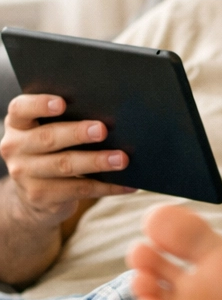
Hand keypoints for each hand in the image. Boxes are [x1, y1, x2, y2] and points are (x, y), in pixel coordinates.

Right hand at [1, 94, 133, 226]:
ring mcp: (24, 174)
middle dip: (77, 134)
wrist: (35, 194)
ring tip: (122, 159)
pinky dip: (107, 187)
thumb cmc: (52, 152)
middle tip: (102, 130)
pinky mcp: (40, 196)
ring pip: (64, 165)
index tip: (62, 103)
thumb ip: (68, 121)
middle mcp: (15, 147)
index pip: (21, 109)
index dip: (40, 104)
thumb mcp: (49, 133)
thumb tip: (110, 117)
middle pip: (48, 138)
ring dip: (97, 161)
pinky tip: (128, 185)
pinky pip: (79, 189)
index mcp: (18, 124)